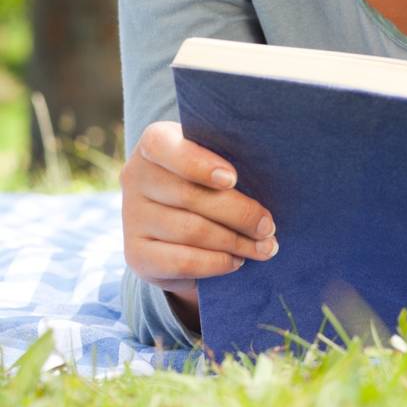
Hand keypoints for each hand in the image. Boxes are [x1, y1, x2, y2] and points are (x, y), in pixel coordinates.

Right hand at [121, 121, 278, 311]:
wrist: (175, 223)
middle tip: (269, 226)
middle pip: (191, 196)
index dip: (199, 164)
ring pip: (191, 231)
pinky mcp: (135, 254)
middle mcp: (135, 176)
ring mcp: (132, 217)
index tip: (232, 179)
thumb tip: (274, 172)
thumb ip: (229, 158)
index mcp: (154, 143)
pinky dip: (215, 263)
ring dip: (235, 242)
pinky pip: (181, 261)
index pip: (165, 147)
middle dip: (239, 213)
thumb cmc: (208, 178)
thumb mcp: (213, 158)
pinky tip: (236, 261)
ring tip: (264, 246)